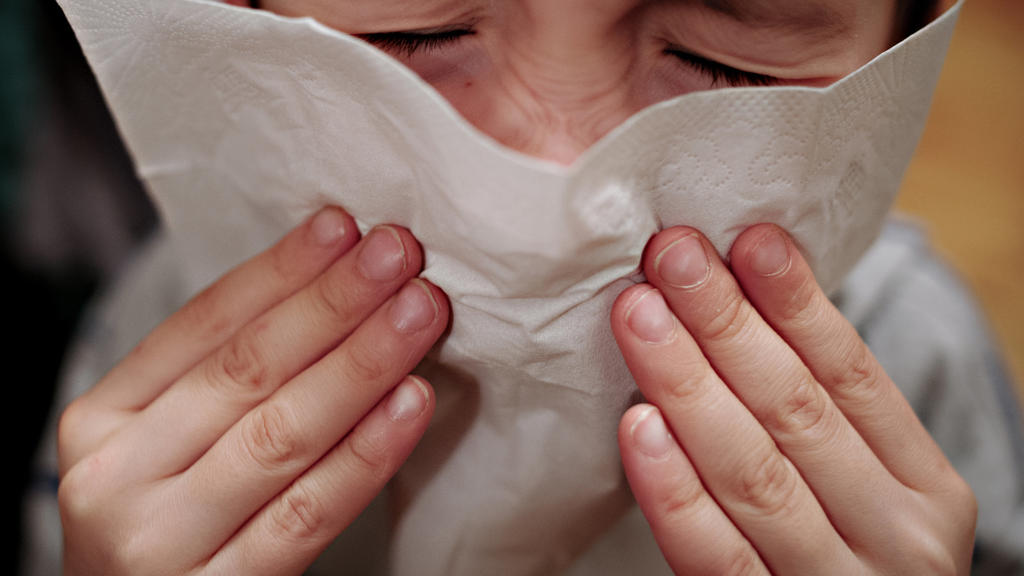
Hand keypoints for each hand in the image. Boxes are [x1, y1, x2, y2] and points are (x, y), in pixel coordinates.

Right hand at [57, 207, 448, 574]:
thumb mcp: (165, 445)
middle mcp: (118, 475)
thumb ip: (222, 382)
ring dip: (361, 363)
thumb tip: (329, 286)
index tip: (342, 227)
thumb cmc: (167, 525)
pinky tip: (411, 402)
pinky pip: (307, 513)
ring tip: (419, 313)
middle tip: (398, 254)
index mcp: (103, 419)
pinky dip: (366, 454)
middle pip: (245, 370)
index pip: (200, 325)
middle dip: (332, 303)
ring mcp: (161, 541)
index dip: (279, 271)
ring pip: (281, 433)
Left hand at [612, 225, 976, 574]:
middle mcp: (897, 538)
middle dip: (726, 324)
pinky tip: (638, 426)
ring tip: (641, 315)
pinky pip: (714, 555)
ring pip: (753, 473)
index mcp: (925, 488)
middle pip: (796, 412)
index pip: (854, 376)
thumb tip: (743, 300)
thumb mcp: (865, 489)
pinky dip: (673, 489)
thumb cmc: (848, 553)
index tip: (747, 237)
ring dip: (689, 385)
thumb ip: (818, 418)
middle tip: (670, 255)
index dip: (797, 303)